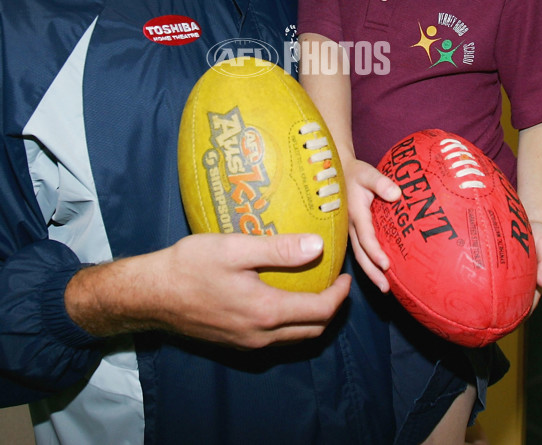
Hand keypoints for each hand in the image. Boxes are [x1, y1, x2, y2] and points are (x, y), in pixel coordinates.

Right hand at [66, 233, 350, 348]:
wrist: (151, 295)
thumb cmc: (190, 266)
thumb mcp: (235, 248)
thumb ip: (278, 249)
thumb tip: (317, 245)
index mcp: (267, 311)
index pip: (320, 311)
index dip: (339, 294)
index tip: (345, 274)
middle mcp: (261, 334)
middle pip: (312, 330)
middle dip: (330, 309)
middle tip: (334, 282)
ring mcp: (246, 342)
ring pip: (294, 337)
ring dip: (311, 318)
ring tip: (313, 288)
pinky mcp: (233, 341)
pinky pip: (274, 338)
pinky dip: (289, 322)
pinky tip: (280, 297)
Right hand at [344, 158, 400, 291]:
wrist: (337, 171)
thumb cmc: (355, 173)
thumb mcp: (367, 173)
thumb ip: (381, 182)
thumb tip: (396, 195)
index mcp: (355, 213)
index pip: (365, 237)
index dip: (375, 252)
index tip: (386, 265)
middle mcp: (349, 226)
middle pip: (360, 253)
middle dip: (372, 272)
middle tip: (385, 289)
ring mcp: (348, 230)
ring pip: (358, 254)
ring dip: (369, 271)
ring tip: (383, 287)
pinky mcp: (350, 230)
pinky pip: (358, 249)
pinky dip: (367, 262)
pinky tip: (376, 271)